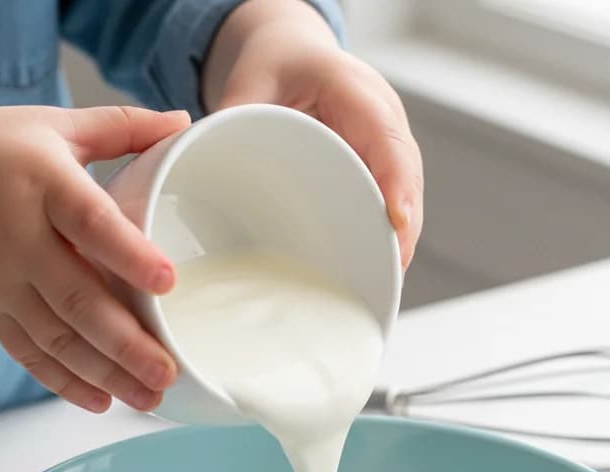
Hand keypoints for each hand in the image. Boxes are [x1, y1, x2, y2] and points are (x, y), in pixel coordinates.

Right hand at [0, 103, 189, 411]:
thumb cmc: (0, 147)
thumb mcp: (57, 125)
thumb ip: (123, 127)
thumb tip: (187, 120)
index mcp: (41, 182)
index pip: (88, 221)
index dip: (128, 253)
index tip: (168, 283)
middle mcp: (16, 236)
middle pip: (76, 298)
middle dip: (124, 343)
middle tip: (168, 372)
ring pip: (55, 338)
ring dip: (104, 374)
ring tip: (149, 400)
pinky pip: (26, 353)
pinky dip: (63, 382)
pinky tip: (102, 403)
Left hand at [205, 2, 423, 268]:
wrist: (294, 53)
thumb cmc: (276, 65)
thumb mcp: (249, 81)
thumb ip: (232, 118)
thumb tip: (203, 165)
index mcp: (355, 91)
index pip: (386, 141)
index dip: (396, 183)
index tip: (396, 222)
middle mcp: (382, 117)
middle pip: (405, 175)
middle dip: (404, 225)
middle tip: (390, 271)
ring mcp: (387, 142)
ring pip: (406, 191)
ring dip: (401, 234)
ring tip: (385, 279)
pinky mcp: (381, 164)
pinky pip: (394, 197)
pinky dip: (390, 231)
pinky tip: (378, 264)